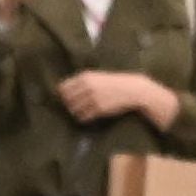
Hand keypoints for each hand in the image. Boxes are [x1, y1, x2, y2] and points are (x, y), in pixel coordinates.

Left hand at [61, 67, 179, 129]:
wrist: (132, 89)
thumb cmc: (114, 83)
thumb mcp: (97, 76)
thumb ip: (82, 81)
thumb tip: (62, 90)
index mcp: (85, 76)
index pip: (63, 88)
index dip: (63, 95)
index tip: (68, 98)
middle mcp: (87, 86)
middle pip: (66, 99)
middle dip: (68, 104)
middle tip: (75, 106)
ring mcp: (93, 98)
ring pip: (73, 110)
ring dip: (75, 112)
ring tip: (82, 111)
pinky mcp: (99, 109)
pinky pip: (83, 117)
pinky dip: (83, 118)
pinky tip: (89, 116)